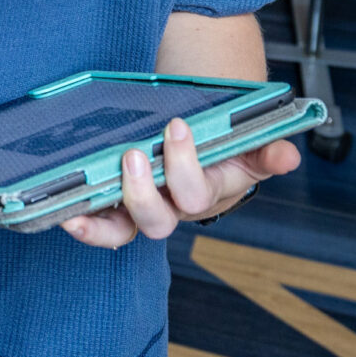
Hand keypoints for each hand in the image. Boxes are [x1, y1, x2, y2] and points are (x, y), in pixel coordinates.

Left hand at [60, 119, 299, 249]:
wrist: (196, 145)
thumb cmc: (217, 145)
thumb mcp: (244, 145)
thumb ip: (264, 149)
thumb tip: (288, 155)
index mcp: (203, 192)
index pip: (196, 192)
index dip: (185, 166)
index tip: (177, 127)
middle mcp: (171, 209)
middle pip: (157, 220)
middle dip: (144, 191)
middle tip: (135, 155)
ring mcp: (141, 211)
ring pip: (125, 229)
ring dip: (105, 218)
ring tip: (88, 191)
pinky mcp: (115, 208)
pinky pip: (101, 226)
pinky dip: (85, 224)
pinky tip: (67, 212)